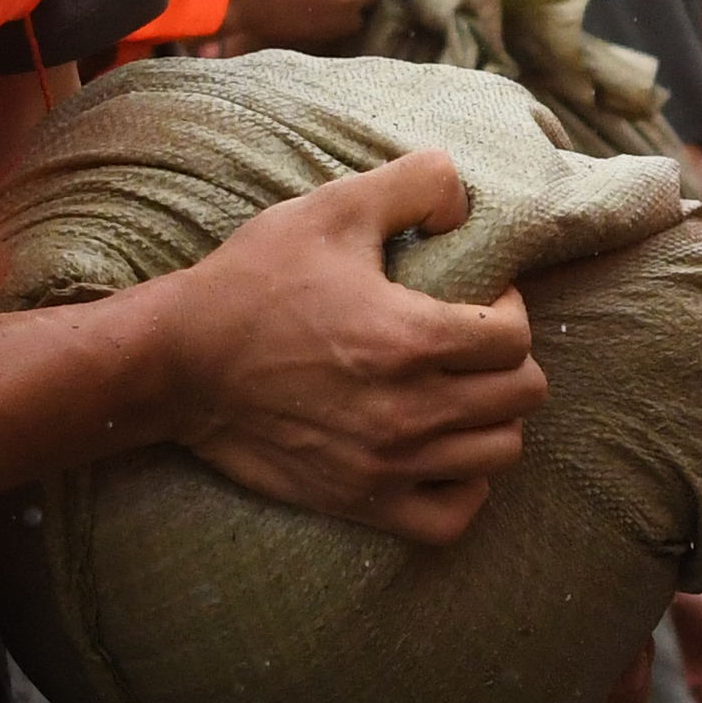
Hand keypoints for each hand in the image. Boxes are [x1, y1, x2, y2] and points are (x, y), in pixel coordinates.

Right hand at [147, 147, 543, 540]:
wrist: (179, 364)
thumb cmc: (253, 282)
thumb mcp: (332, 207)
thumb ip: (416, 183)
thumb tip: (465, 202)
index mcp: (410, 337)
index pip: (517, 337)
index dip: (510, 308)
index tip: (480, 297)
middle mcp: (409, 409)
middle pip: (522, 396)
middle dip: (508, 361)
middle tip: (473, 343)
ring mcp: (388, 464)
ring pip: (499, 455)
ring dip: (493, 419)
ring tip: (462, 393)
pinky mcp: (361, 502)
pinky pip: (451, 518)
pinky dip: (464, 488)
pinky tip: (444, 454)